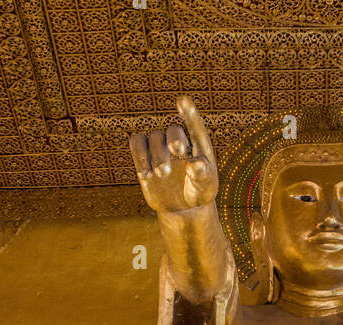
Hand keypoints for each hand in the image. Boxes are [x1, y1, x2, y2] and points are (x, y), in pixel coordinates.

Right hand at [129, 95, 218, 215]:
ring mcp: (160, 147)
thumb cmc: (198, 193)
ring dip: (158, 155)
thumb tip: (194, 163)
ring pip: (154, 138)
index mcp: (198, 144)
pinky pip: (137, 143)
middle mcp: (178, 140)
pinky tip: (146, 175)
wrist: (181, 206)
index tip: (183, 100)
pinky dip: (139, 155)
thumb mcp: (205, 187)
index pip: (194, 125)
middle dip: (175, 139)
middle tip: (178, 150)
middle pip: (173, 130)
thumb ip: (203, 175)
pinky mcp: (144, 156)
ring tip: (163, 175)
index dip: (189, 113)